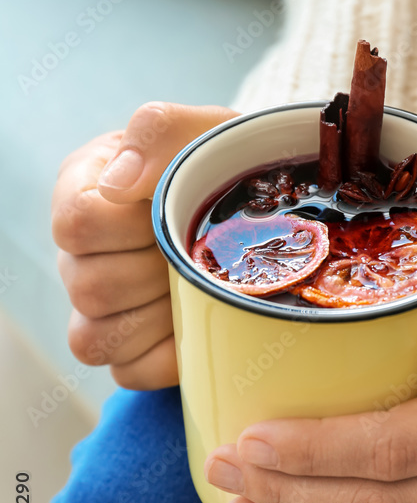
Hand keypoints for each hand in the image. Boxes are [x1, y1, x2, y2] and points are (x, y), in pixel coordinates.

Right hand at [53, 101, 236, 388]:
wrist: (255, 200)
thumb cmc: (219, 162)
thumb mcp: (202, 130)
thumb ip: (158, 131)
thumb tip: (118, 183)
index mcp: (84, 190)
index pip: (76, 224)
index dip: (128, 225)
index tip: (169, 208)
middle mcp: (81, 252)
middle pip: (89, 288)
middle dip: (154, 272)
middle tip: (197, 250)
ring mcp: (99, 304)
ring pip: (95, 340)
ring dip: (158, 316)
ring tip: (197, 285)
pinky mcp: (129, 345)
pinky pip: (128, 372)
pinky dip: (168, 356)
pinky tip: (198, 322)